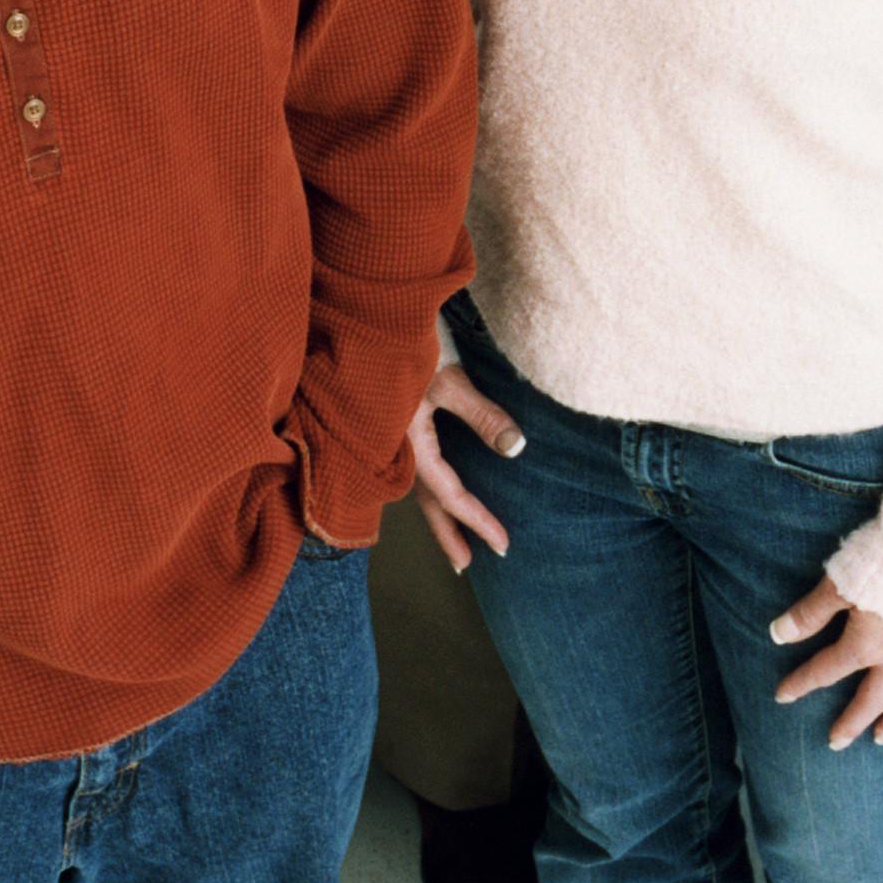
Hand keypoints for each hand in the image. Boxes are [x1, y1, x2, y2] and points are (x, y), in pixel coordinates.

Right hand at [408, 359, 521, 573]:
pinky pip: (413, 468)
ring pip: (417, 488)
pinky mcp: (391, 426)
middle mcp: (396, 448)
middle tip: (465, 567)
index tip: (503, 545)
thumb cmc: (404, 345)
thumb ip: (481, 415)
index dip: (477, 521)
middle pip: (426, 503)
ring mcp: (390, 439)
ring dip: (437, 514)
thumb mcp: (448, 379)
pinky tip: (435, 489)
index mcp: (409, 444)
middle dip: (447, 535)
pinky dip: (429, 487)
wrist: (366, 316)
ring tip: (454, 540)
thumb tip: (516, 449)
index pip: (449, 495)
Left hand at [769, 575, 882, 748]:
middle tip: (836, 743)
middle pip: (871, 699)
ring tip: (882, 738)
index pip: (826, 670)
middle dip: (851, 722)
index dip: (802, 683)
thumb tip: (777, 634)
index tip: (783, 696)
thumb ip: (811, 613)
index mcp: (866, 645)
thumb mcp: (840, 581)